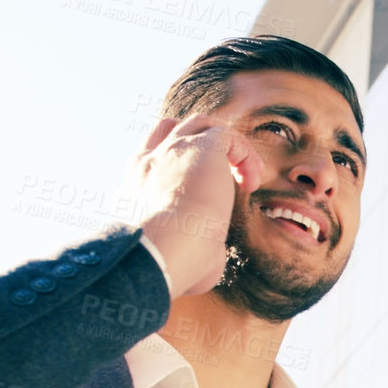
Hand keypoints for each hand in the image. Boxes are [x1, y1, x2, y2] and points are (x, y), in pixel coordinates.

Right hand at [133, 113, 262, 297]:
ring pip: (202, 124)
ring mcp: (174, 150)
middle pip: (173, 127)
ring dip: (229, 147)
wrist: (167, 250)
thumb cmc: (171, 264)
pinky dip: (244, 154)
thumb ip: (188, 249)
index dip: (179, 162)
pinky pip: (228, 135)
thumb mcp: (174, 255)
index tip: (201, 189)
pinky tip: (251, 183)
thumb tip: (206, 261)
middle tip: (227, 176)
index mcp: (136, 186)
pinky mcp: (202, 147)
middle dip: (202, 144)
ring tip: (247, 179)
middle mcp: (150, 162)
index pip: (152, 154)